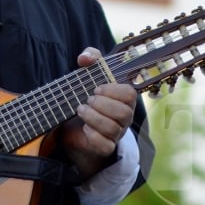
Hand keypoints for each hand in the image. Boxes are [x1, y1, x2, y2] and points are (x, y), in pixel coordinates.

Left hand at [61, 48, 135, 177]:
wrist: (73, 125)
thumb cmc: (87, 96)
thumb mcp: (88, 72)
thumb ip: (90, 57)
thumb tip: (85, 58)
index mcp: (124, 99)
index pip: (130, 94)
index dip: (113, 91)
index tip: (96, 88)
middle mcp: (124, 117)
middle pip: (124, 113)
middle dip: (103, 105)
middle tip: (88, 100)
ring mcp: (116, 133)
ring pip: (113, 129)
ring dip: (94, 117)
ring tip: (80, 109)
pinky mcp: (105, 147)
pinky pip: (105, 145)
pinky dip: (93, 135)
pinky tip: (84, 128)